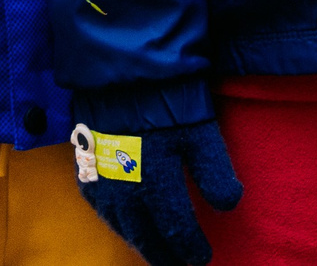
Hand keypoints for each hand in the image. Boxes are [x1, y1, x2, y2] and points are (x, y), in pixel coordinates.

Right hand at [73, 116, 243, 265]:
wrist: (121, 70)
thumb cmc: (168, 99)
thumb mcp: (201, 132)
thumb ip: (214, 172)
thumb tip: (230, 205)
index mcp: (155, 186)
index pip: (176, 230)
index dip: (190, 247)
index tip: (202, 258)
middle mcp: (124, 193)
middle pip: (146, 236)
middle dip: (164, 254)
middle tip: (178, 265)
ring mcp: (101, 183)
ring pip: (122, 227)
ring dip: (140, 242)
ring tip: (155, 252)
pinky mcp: (86, 170)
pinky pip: (102, 210)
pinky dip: (119, 223)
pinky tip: (126, 224)